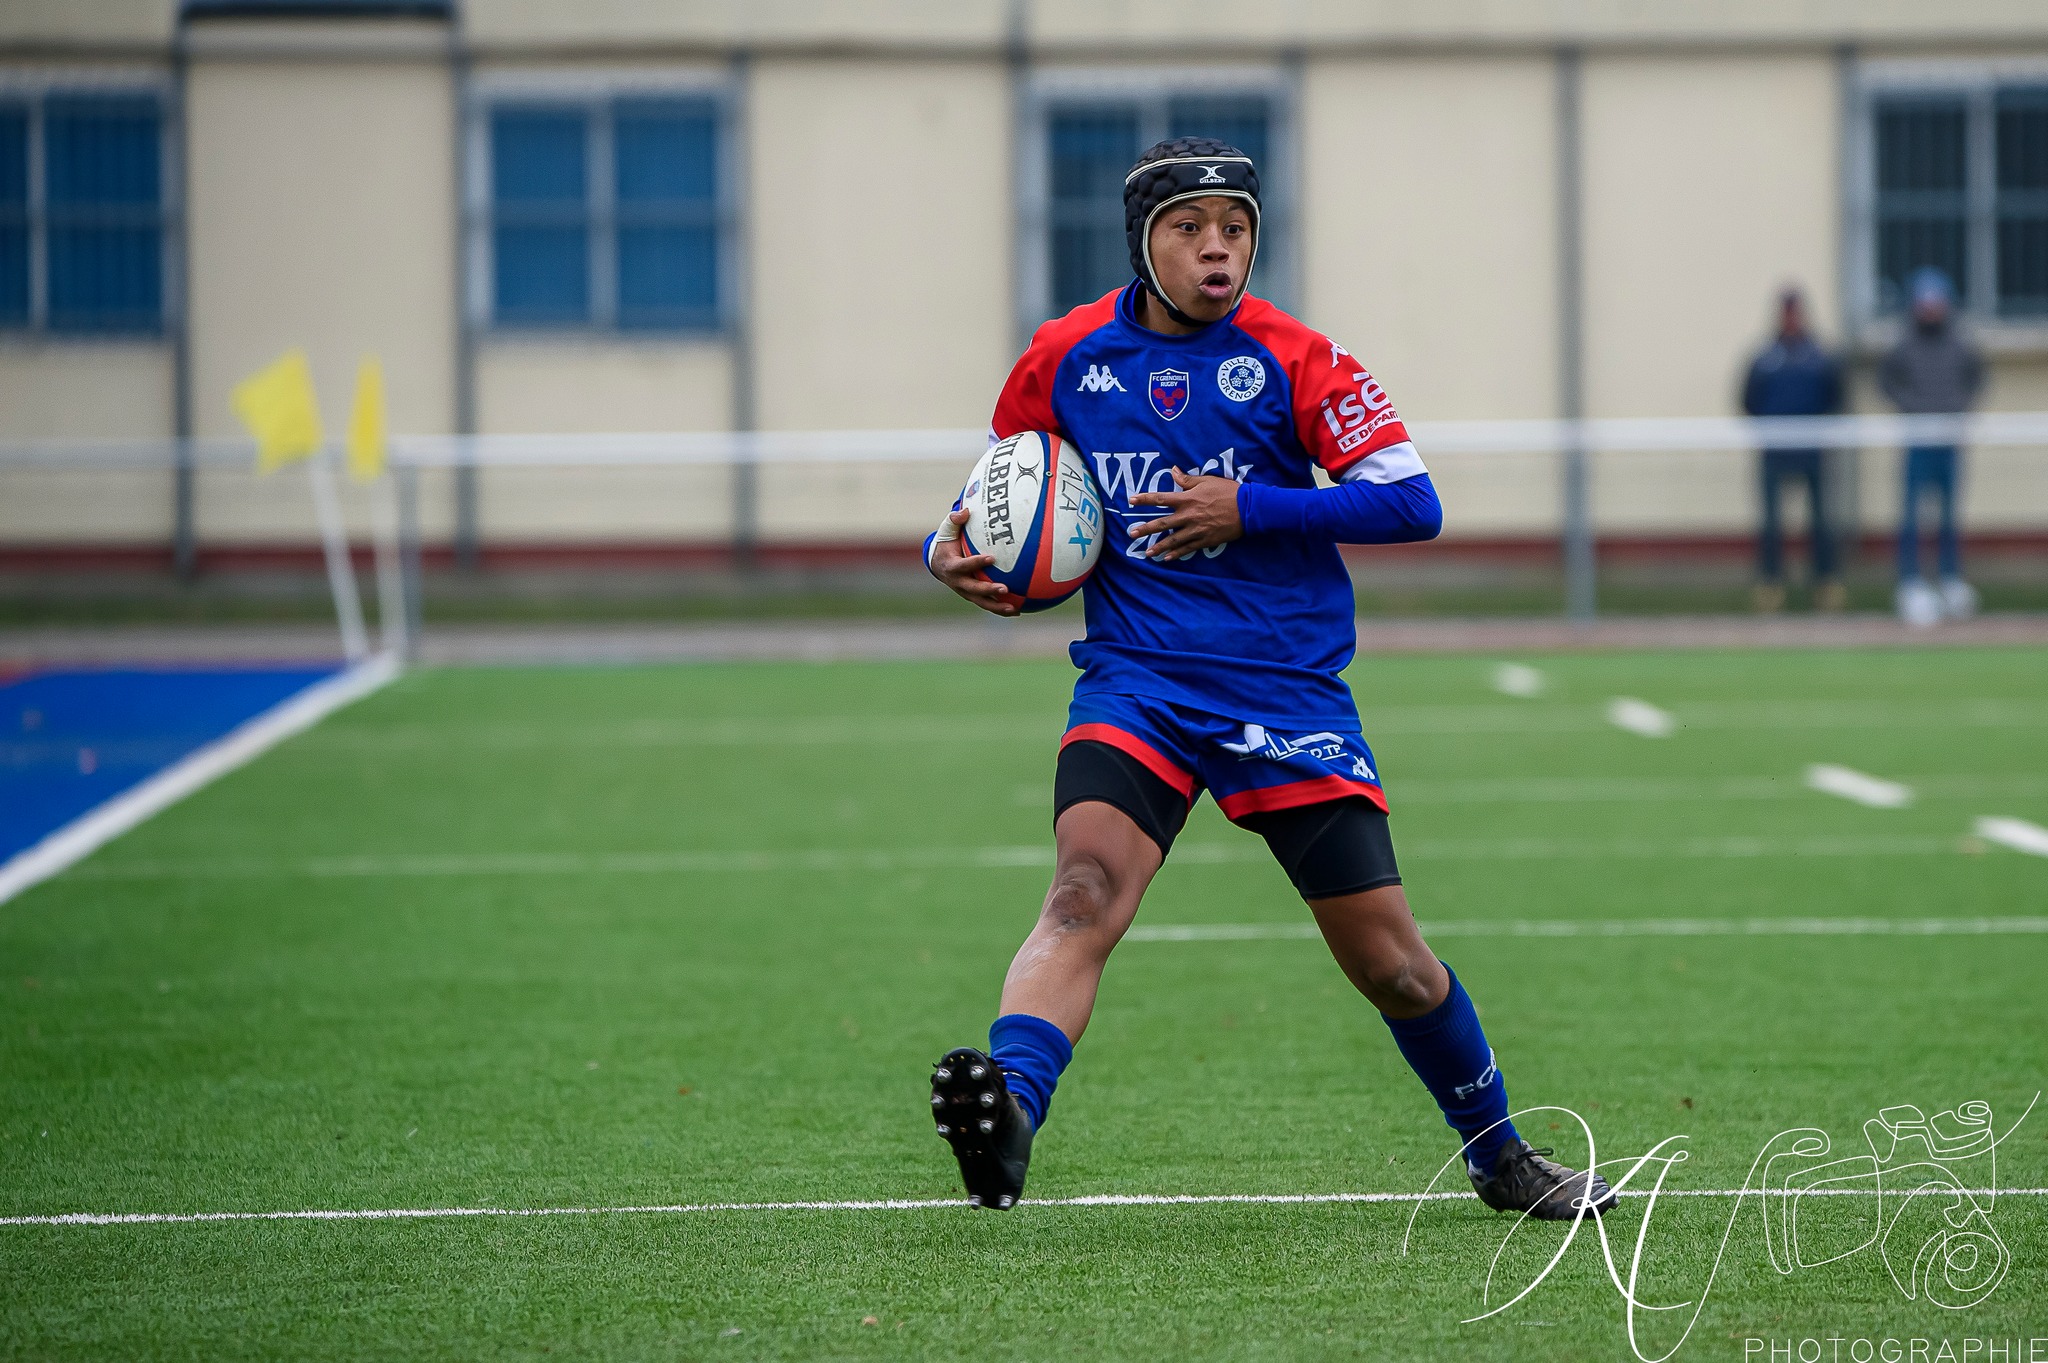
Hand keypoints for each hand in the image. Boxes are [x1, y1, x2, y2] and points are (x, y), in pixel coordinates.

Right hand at [928, 507, 1020, 616]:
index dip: (976, 563)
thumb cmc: (946, 544)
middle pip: (974, 589)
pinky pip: (987, 604)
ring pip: (982, 602)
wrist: (938, 564)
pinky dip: (1000, 609)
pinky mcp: (973, 597)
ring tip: (1014, 608)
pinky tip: (1018, 610)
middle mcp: (957, 582)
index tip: (991, 558)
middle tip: (1005, 589)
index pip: (964, 566)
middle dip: (989, 590)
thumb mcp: (947, 531)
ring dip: (997, 606)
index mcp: (951, 566)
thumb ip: (955, 520)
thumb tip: (966, 510)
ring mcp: (965, 592)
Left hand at [1127, 469, 1243, 558]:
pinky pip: (1188, 548)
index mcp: (1188, 499)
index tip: (1131, 500)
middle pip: (1162, 523)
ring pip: (1173, 540)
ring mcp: (1197, 530)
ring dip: (1158, 547)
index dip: (1144, 499)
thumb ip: (1187, 479)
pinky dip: (1177, 554)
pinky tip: (1167, 558)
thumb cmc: (1228, 491)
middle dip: (1145, 529)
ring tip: (1147, 553)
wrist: (1248, 508)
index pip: (1161, 498)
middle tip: (1131, 533)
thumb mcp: (1207, 481)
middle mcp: (1189, 515)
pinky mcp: (1206, 540)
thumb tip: (1173, 471)